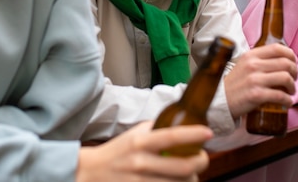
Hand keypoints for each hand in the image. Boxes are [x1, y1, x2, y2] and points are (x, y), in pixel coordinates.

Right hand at [76, 121, 211, 181]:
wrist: (89, 173)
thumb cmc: (116, 152)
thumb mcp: (134, 134)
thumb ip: (155, 128)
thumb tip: (180, 122)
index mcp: (140, 142)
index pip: (171, 136)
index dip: (193, 135)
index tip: (208, 133)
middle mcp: (141, 162)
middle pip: (183, 167)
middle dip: (200, 162)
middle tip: (202, 158)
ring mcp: (140, 181)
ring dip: (191, 178)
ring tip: (191, 173)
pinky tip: (179, 181)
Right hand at [224, 44, 297, 119]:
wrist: (220, 101)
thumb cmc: (234, 85)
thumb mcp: (243, 65)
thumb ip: (259, 60)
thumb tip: (281, 61)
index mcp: (251, 55)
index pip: (277, 48)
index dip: (290, 55)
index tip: (293, 62)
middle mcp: (253, 65)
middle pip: (285, 63)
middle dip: (295, 71)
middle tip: (294, 79)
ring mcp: (254, 80)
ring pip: (286, 77)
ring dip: (292, 86)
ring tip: (291, 91)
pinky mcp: (256, 95)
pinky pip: (280, 95)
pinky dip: (288, 100)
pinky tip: (287, 102)